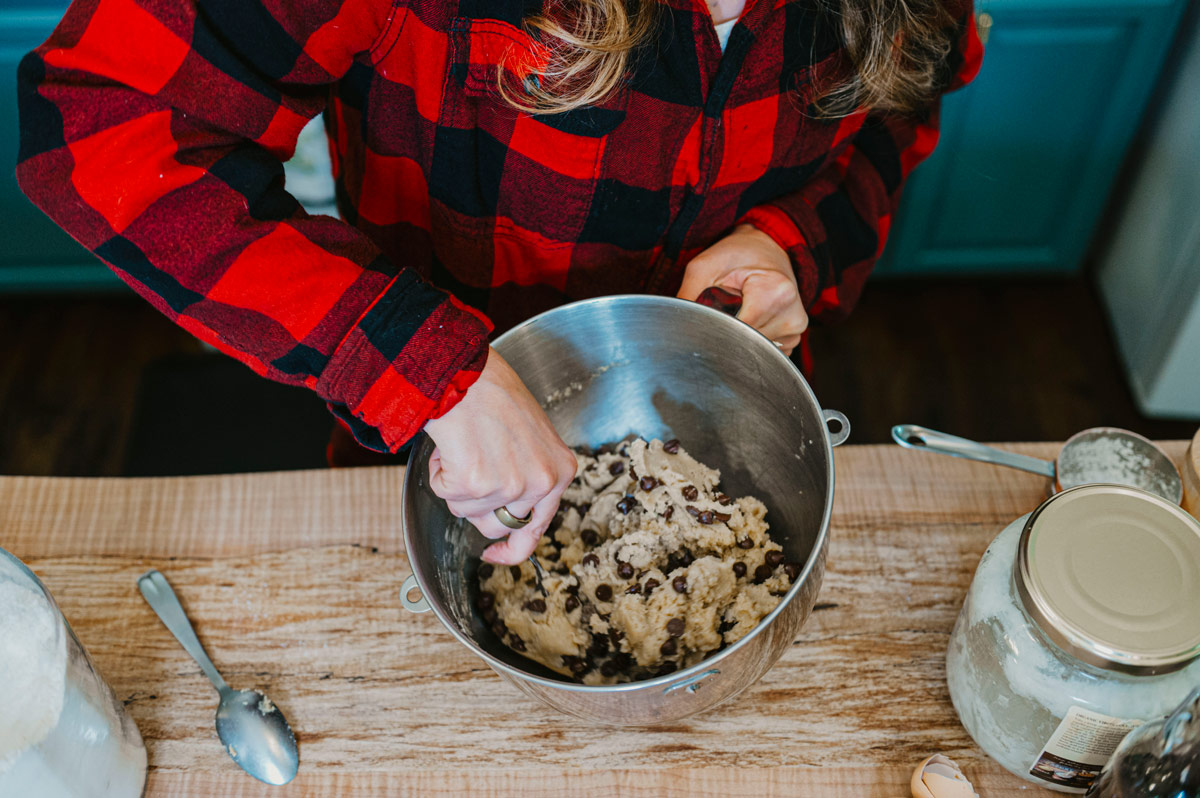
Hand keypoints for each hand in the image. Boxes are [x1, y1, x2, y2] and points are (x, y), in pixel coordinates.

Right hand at [424, 349, 576, 564]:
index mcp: (560, 472)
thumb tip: (507, 515)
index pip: (536, 530)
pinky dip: (438, 471)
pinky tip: (450, 443)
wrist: (464, 368)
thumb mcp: (532, 436)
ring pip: (465, 510)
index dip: (511, 549)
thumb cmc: (492, 391)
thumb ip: (529, 474)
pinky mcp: (475, 483)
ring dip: (454, 483)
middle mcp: (541, 482)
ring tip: (463, 444)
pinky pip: (443, 493)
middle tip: (469, 467)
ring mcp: (509, 485)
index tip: (495, 554)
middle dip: (475, 503)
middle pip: (495, 525)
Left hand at [678, 224, 807, 354]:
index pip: (739, 332)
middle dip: (727, 333)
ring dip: (739, 337)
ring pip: (754, 351)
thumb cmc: (737, 254)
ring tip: (739, 312)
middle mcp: (792, 314)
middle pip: (746, 345)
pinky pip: (764, 350)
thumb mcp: (704, 267)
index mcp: (775, 292)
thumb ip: (688, 298)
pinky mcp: (793, 337)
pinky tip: (749, 319)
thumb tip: (676, 330)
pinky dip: (751, 340)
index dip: (717, 329)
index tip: (709, 320)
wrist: (766, 248)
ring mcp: (795, 329)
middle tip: (723, 311)